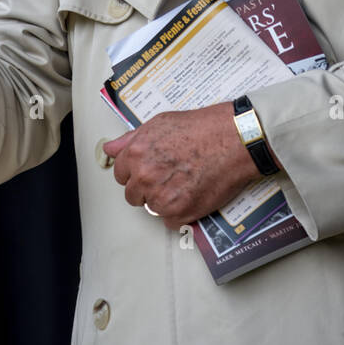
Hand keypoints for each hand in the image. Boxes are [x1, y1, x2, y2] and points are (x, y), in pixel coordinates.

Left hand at [103, 103, 273, 229]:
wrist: (234, 140)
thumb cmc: (202, 128)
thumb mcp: (161, 123)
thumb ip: (131, 139)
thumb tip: (110, 148)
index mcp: (136, 153)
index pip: (120, 174)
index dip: (136, 171)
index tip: (149, 169)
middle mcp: (145, 176)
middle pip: (133, 195)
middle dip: (147, 187)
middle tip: (169, 175)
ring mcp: (161, 196)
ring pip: (151, 208)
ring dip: (163, 200)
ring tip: (183, 182)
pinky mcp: (180, 212)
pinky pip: (168, 221)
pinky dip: (179, 212)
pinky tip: (191, 193)